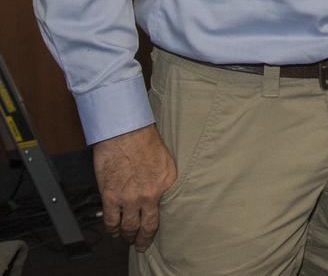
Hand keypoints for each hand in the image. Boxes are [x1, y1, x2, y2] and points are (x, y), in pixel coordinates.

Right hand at [93, 124, 176, 250]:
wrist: (125, 132)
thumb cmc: (144, 140)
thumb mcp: (165, 161)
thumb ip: (163, 180)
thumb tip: (159, 194)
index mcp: (165, 185)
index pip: (161, 215)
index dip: (154, 230)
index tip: (151, 236)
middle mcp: (150, 195)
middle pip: (145, 226)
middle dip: (141, 239)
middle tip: (139, 245)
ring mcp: (130, 198)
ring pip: (128, 227)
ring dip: (126, 236)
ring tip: (126, 239)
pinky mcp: (111, 197)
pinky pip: (111, 221)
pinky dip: (111, 229)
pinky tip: (113, 231)